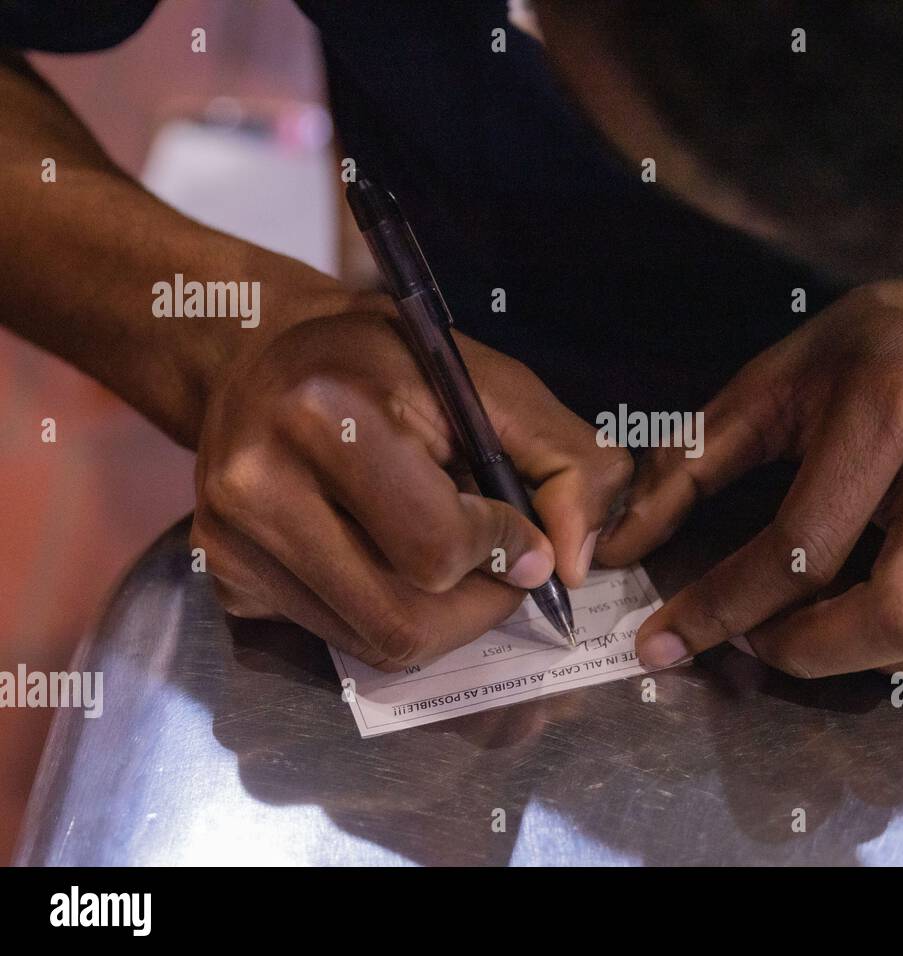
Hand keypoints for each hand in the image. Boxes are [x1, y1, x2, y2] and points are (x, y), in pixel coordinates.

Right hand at [192, 305, 630, 669]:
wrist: (264, 351)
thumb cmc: (390, 364)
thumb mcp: (492, 382)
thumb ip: (569, 460)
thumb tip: (575, 563)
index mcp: (323, 414)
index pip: (435, 548)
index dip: (501, 550)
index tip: (521, 533)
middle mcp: (255, 484)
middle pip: (403, 620)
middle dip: (479, 608)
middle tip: (505, 571)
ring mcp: (229, 542)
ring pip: (372, 643)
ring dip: (440, 619)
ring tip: (455, 562)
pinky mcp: (224, 579)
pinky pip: (336, 638)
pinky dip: (387, 613)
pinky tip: (388, 556)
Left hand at [599, 244, 902, 683]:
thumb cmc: (885, 345)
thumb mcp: (778, 377)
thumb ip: (691, 461)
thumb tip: (621, 549)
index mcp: (890, 408)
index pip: (799, 546)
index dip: (719, 610)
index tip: (666, 642)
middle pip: (900, 619)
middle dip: (809, 656)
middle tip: (766, 640)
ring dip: (894, 668)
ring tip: (848, 631)